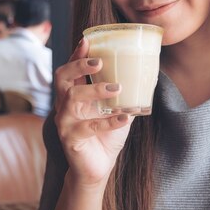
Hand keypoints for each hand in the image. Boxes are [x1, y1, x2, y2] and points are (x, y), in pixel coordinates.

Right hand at [54, 38, 134, 187]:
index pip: (70, 69)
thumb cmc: (105, 135)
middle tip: (99, 62)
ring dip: (95, 90)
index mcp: (73, 94)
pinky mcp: (71, 139)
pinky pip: (88, 127)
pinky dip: (108, 121)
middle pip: (62, 78)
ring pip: (72, 99)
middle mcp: (64, 105)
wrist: (97, 168)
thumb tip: (147, 73)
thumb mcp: (116, 109)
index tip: (87, 41)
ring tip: (117, 88)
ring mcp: (64, 122)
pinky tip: (124, 118)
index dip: (77, 54)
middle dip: (78, 66)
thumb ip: (123, 93)